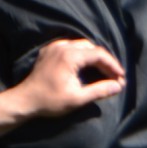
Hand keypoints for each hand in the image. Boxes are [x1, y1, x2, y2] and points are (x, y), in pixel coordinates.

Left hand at [0, 38, 124, 140]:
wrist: (24, 101)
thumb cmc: (50, 101)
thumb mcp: (78, 98)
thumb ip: (100, 90)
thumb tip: (118, 86)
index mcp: (70, 56)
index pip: (99, 54)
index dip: (113, 65)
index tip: (121, 78)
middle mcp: (62, 47)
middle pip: (92, 48)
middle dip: (105, 62)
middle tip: (114, 77)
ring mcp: (54, 48)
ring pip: (82, 46)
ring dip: (95, 57)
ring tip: (103, 72)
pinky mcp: (48, 52)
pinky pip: (70, 47)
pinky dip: (82, 54)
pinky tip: (86, 66)